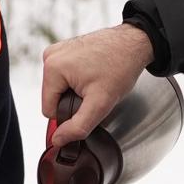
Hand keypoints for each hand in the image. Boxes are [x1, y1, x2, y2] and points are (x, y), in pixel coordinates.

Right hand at [41, 24, 155, 148]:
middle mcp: (50, 56)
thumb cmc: (120, 67)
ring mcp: (56, 51)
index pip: (49, 110)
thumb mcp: (100, 103)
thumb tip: (57, 140)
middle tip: (95, 90)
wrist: (134, 43)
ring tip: (95, 80)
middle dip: (73, 100)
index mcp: (52, 68)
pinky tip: (92, 72)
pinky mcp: (64, 50)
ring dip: (75, 90)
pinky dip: (77, 79)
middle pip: (53, 98)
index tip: (89, 101)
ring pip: (58, 89)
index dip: (70, 113)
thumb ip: (78, 126)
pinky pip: (63, 77)